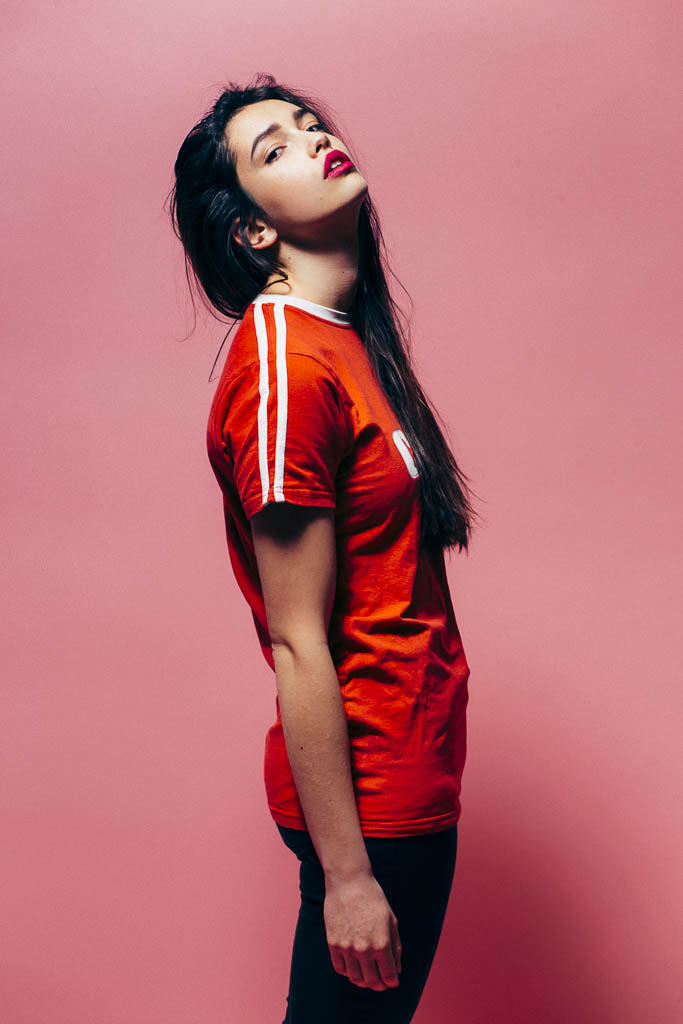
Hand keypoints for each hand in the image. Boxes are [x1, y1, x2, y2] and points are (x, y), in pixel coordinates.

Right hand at [323, 871, 401, 989]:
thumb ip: (395, 947)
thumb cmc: (373, 899)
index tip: (392, 981)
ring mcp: (346, 947)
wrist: (349, 882)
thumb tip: (397, 970)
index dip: (392, 982)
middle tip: (380, 982)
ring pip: (355, 978)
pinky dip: (348, 971)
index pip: (389, 976)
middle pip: (372, 981)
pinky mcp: (333, 943)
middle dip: (379, 985)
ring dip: (363, 981)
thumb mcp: (391, 920)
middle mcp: (364, 949)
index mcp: (382, 943)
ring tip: (367, 975)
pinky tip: (353, 965)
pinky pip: (340, 968)